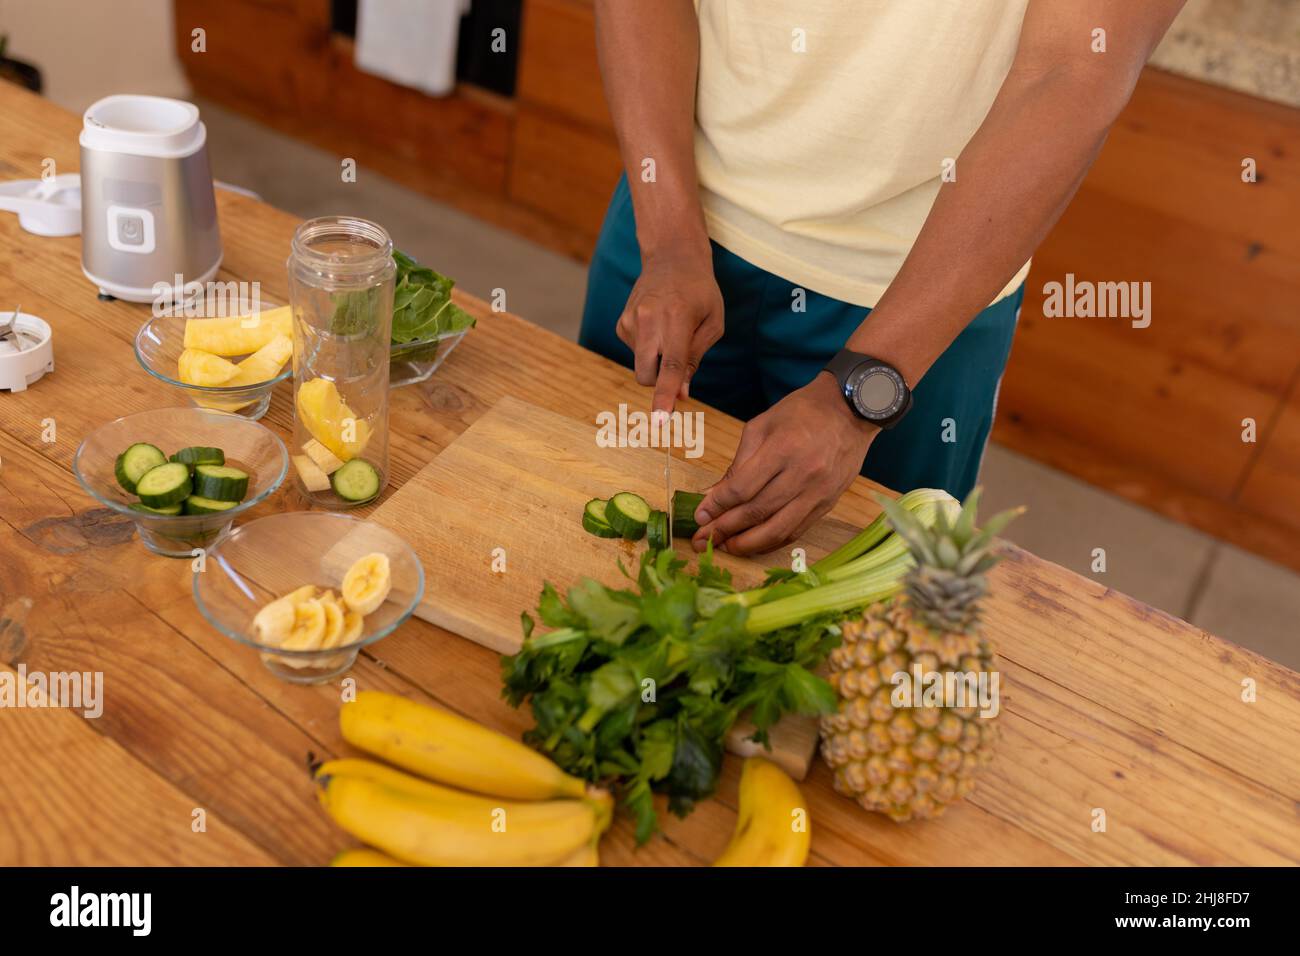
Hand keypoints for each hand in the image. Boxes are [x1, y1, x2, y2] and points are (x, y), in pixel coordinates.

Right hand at [617, 242, 723, 412]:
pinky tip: (658, 326)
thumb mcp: (712, 324)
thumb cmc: (700, 291)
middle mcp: (648, 319)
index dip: (666, 396)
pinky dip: (649, 349)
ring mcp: (630, 321)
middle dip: (660, 384)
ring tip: (671, 330)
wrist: (671, 257)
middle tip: (680, 371)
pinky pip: (636, 353)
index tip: (660, 421)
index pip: (670, 366)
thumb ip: (696, 359)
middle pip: (646, 374)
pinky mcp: (620, 324)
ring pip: (642, 366)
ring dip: (657, 361)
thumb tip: (682, 394)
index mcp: (676, 319)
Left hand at [692, 372, 877, 555]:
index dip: (717, 506)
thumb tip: (713, 495)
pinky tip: (752, 543)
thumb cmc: (801, 412)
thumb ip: (738, 463)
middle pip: (757, 511)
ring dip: (747, 544)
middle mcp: (803, 474)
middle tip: (702, 539)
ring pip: (777, 529)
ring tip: (725, 547)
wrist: (852, 411)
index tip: (699, 516)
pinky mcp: (827, 504)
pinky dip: (771, 542)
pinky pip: (796, 531)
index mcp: (783, 448)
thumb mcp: (762, 425)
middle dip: (724, 529)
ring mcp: (818, 493)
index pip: (742, 487)